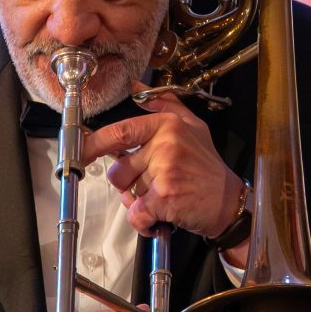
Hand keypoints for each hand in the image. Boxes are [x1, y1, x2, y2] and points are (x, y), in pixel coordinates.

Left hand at [80, 88, 245, 245]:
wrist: (228, 201)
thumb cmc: (207, 167)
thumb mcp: (192, 126)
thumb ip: (164, 105)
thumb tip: (137, 89)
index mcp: (167, 126)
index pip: (119, 132)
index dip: (94, 143)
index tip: (82, 151)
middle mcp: (165, 145)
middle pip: (118, 170)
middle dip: (127, 183)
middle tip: (153, 183)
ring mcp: (164, 171)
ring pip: (127, 193)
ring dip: (138, 201)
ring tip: (162, 196)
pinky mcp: (164, 197)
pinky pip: (135, 213)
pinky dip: (143, 222)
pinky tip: (159, 217)